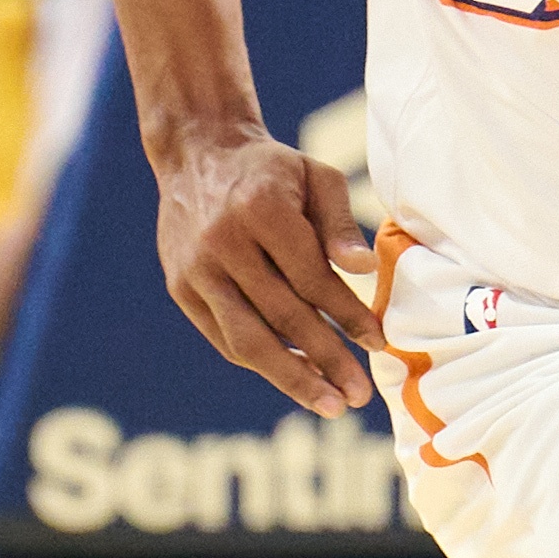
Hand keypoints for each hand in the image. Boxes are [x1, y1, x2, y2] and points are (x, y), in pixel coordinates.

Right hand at [156, 127, 380, 417]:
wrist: (197, 154)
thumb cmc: (272, 170)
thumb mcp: (316, 176)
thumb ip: (341, 223)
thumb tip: (365, 269)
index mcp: (261, 210)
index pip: (312, 278)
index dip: (347, 315)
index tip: (378, 344)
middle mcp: (222, 243)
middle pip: (281, 317)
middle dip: (325, 360)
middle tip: (359, 396)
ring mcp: (195, 270)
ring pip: (247, 339)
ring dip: (291, 378)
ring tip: (330, 403)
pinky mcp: (180, 288)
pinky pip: (225, 337)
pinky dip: (263, 360)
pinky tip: (296, 375)